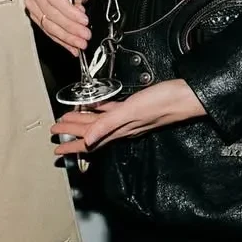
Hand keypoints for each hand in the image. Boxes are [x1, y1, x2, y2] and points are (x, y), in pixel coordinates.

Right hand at [24, 0, 92, 55]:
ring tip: (79, 44)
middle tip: (84, 35)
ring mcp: (32, 4)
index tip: (83, 20)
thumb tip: (78, 12)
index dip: (69, 12)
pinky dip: (61, 40)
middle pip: (50, 14)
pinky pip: (47, 30)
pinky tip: (71, 46)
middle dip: (70, 28)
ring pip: (48, 25)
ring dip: (66, 37)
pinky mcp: (35, 15)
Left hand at [51, 79, 204, 152]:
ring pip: (99, 123)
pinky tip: (97, 107)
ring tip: (70, 120)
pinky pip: (111, 112)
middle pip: (90, 132)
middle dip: (73, 133)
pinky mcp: (135, 109)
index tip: (56, 145)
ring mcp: (129, 119)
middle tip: (56, 132)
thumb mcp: (131, 111)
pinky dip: (101, 110)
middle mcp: (122, 127)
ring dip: (84, 122)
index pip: (88, 138)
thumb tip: (87, 140)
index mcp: (119, 129)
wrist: (186, 96)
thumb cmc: (163, 102)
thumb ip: (108, 124)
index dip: (71, 142)